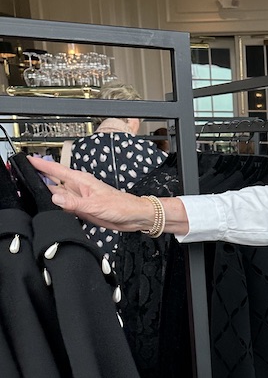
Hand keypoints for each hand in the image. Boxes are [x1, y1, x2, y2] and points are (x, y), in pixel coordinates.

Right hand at [28, 156, 189, 234]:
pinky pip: (65, 208)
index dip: (41, 165)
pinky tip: (52, 210)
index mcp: (81, 181)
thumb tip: (56, 198)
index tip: (27, 160)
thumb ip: (74, 203)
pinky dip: (57, 208)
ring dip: (47, 197)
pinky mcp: (82, 209)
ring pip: (58, 196)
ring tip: (32, 196)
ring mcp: (79, 199)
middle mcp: (78, 189)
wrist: (134, 217)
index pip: (56, 170)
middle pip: (53, 183)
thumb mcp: (96, 205)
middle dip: (38, 182)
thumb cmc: (121, 206)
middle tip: (23, 181)